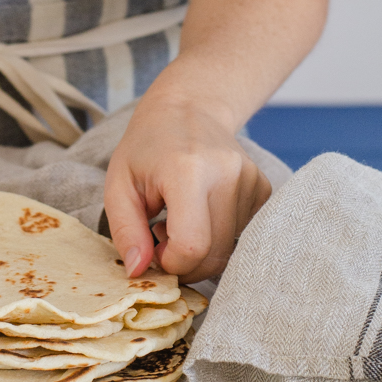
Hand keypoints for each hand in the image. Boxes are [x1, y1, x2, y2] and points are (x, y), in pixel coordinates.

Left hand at [104, 95, 270, 281]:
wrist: (187, 108)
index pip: (191, 245)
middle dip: (186, 262)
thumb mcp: (118, 185)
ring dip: (202, 249)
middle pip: (215, 254)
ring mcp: (250, 179)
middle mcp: (227, 174)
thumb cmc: (146, 147)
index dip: (171, 263)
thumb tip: (140, 272)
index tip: (154, 250)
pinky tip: (201, 213)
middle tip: (163, 239)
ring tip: (180, 219)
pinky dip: (220, 235)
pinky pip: (244, 234)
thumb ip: (125, 230)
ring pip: (230, 248)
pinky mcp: (263, 186)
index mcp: (187, 171)